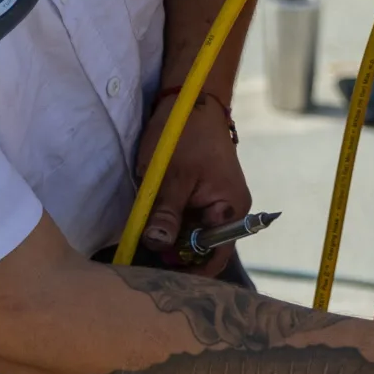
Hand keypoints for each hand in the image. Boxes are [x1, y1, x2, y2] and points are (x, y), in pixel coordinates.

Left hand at [134, 93, 249, 273]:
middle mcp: (227, 211)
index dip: (189, 268)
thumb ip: (166, 213)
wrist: (192, 101)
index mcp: (230, 209)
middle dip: (174, 254)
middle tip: (143, 256)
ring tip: (144, 239)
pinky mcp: (201, 195)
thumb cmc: (186, 135)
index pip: (215, 254)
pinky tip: (151, 222)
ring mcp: (214, 203)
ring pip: (191, 234)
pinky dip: (169, 222)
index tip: (159, 273)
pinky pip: (187, 219)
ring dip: (169, 237)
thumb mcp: (172, 175)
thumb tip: (157, 245)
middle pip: (202, 248)